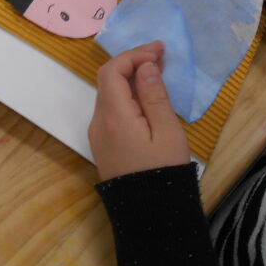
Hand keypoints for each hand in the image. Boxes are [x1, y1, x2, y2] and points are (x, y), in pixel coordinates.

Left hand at [88, 41, 189, 181]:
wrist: (149, 215)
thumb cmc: (163, 172)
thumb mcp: (167, 132)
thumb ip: (154, 97)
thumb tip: (144, 67)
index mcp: (113, 116)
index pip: (112, 71)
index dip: (134, 55)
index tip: (159, 50)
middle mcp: (99, 123)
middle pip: (108, 81)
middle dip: (133, 64)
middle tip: (162, 59)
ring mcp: (98, 135)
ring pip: (109, 95)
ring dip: (130, 80)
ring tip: (158, 74)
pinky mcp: (103, 144)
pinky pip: (111, 111)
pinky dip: (127, 96)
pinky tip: (147, 98)